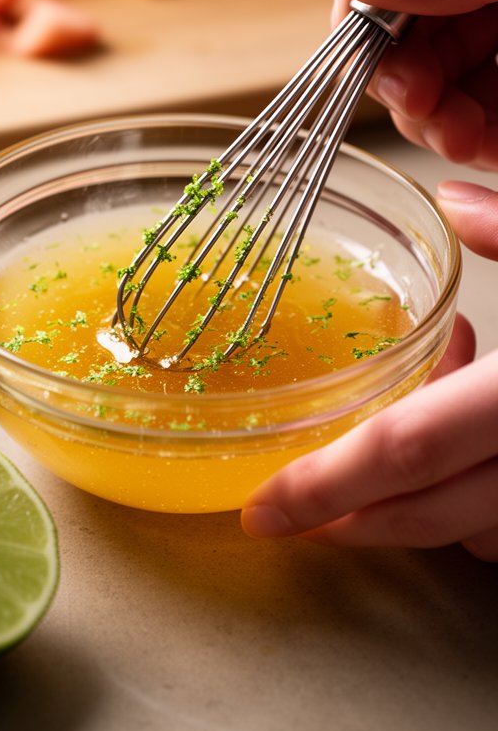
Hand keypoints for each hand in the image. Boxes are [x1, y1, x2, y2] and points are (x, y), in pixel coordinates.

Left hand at [241, 182, 497, 561]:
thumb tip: (450, 201)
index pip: (404, 449)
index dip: (323, 485)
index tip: (260, 509)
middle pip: (423, 510)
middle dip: (346, 518)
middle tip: (287, 511)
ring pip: (469, 530)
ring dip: (411, 510)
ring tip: (379, 461)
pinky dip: (471, 508)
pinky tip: (464, 462)